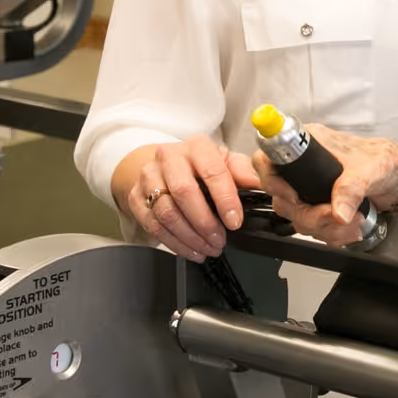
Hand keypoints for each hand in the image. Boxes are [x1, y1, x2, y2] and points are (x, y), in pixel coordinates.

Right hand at [113, 136, 259, 260]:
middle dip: (205, 223)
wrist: (163, 165)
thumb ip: (243, 172)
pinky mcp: (136, 197)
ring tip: (208, 249)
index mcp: (197, 147)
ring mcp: (148, 177)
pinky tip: (191, 250)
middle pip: (184, 192)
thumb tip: (261, 184)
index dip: (225, 199)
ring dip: (190, 237)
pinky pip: (152, 225)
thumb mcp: (225, 161)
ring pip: (166, 212)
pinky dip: (174, 243)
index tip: (235, 222)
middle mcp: (169, 158)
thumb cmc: (199, 165)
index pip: (212, 172)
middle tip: (220, 241)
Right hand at [254, 125, 397, 246]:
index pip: (269, 158)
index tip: (292, 197)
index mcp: (313, 144)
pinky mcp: (323, 205)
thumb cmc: (394, 161)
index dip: (272, 181)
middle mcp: (308, 164)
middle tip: (333, 216)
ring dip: (323, 228)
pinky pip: (313, 227)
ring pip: (297, 216)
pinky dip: (331, 233)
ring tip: (351, 224)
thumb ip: (352, 188)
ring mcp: (314, 187)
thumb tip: (336, 211)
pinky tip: (350, 229)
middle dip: (309, 214)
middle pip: (281, 197)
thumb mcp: (373, 169)